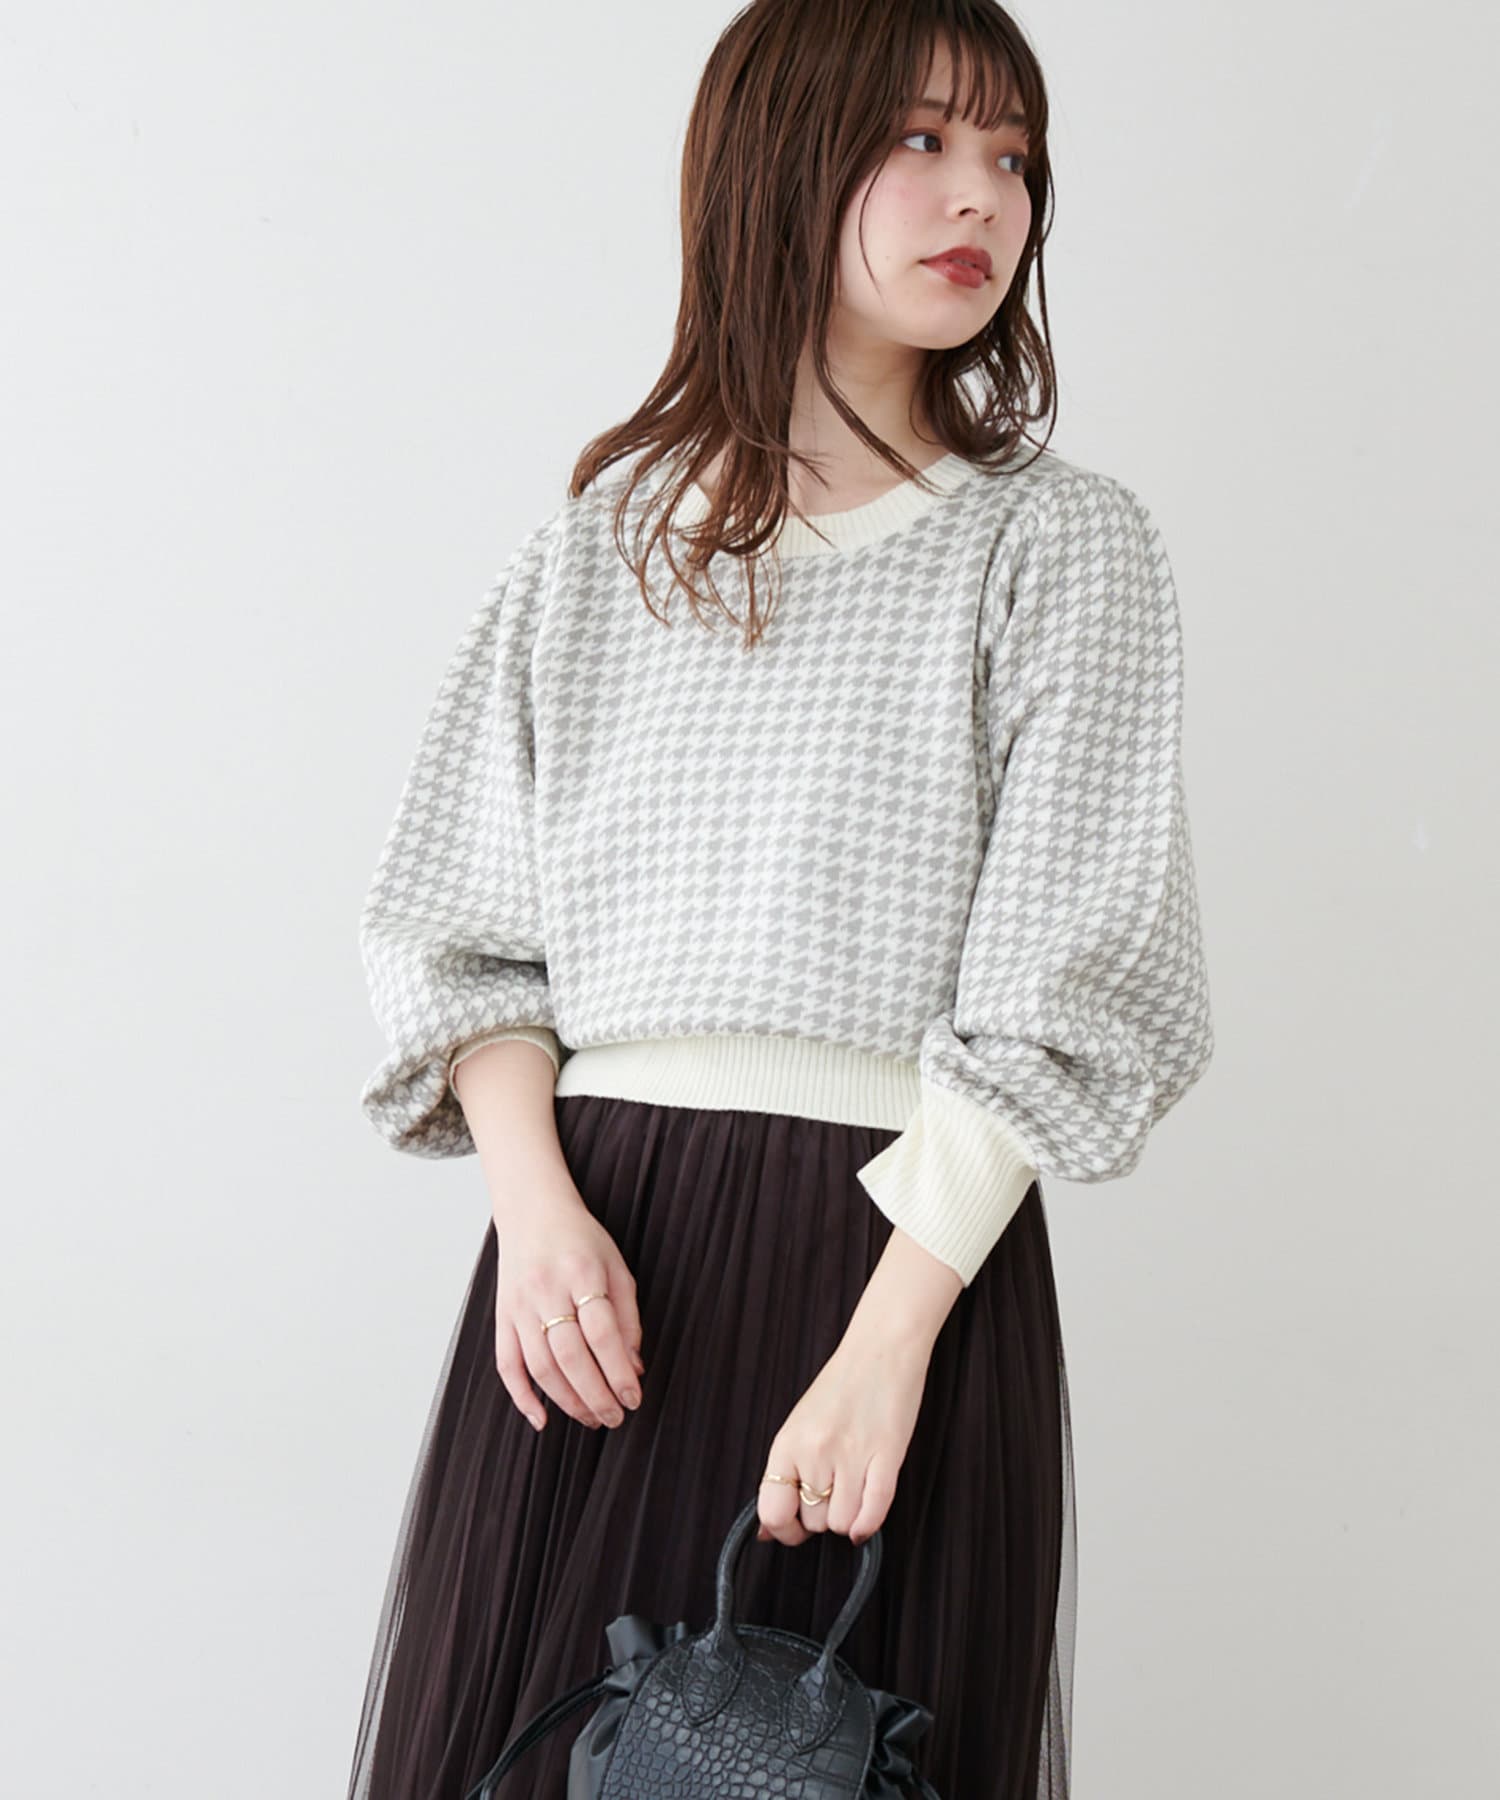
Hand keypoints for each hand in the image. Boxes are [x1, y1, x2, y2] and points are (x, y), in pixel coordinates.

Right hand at [492, 1174, 645, 1432]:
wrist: (532, 1210)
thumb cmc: (580, 1239)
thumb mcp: (616, 1266)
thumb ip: (627, 1317)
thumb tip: (633, 1368)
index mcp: (581, 1273)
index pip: (602, 1334)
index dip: (619, 1372)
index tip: (633, 1398)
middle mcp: (547, 1290)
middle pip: (570, 1356)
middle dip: (595, 1395)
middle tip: (614, 1417)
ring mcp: (519, 1305)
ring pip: (540, 1366)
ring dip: (567, 1401)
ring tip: (591, 1418)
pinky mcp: (502, 1316)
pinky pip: (507, 1365)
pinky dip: (522, 1396)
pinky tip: (541, 1418)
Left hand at [756, 1325, 931, 1547]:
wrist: (881, 1349)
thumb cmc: (841, 1386)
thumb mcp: (799, 1426)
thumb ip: (784, 1476)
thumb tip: (768, 1532)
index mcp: (787, 1443)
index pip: (773, 1511)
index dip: (784, 1531)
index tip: (794, 1530)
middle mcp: (815, 1451)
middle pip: (813, 1521)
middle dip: (822, 1515)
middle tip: (833, 1493)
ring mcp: (851, 1455)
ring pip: (842, 1523)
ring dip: (848, 1517)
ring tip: (852, 1492)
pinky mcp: (887, 1456)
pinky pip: (874, 1512)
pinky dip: (869, 1524)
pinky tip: (867, 1518)